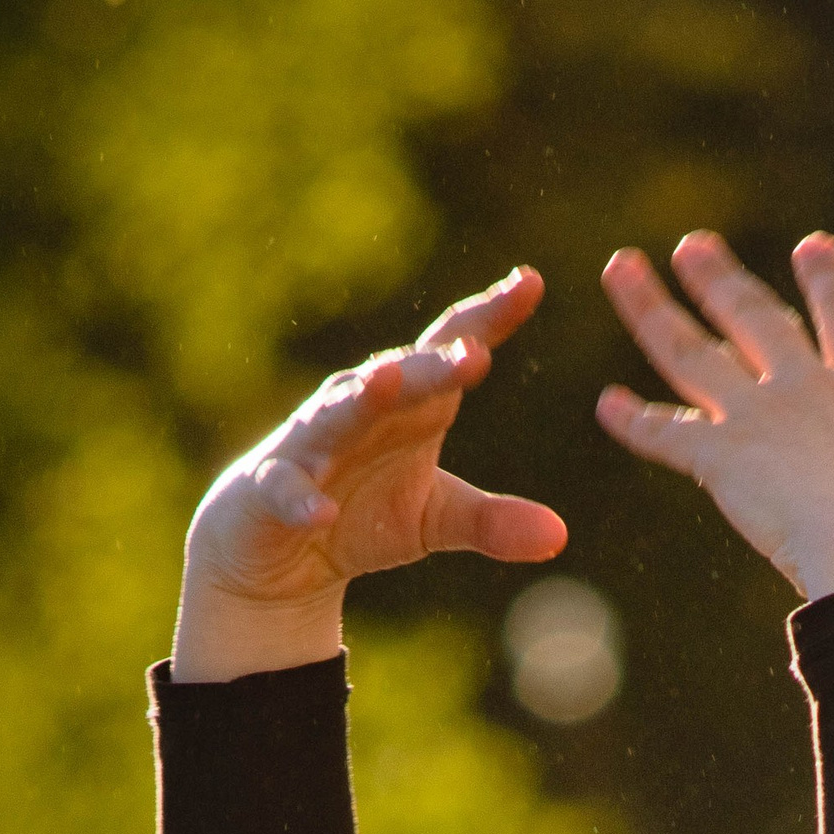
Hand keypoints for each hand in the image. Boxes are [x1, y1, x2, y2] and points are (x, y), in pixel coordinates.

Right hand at [172, 268, 566, 682]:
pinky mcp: (273, 489)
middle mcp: (360, 407)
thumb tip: (560, 535)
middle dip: (435, 364)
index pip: (451, 348)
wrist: (275, 551)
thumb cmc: (359, 512)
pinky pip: (288, 491)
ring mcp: (312, 445)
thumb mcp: (434, 520)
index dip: (489, 316)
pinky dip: (304, 502)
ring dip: (363, 399)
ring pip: (338, 413)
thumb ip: (492, 523)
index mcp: (410, 404)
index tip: (531, 283)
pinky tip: (323, 514)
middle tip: (476, 352)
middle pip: (403, 376)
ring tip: (388, 385)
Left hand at [597, 232, 833, 601]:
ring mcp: (761, 417)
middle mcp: (808, 388)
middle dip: (717, 279)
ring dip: (651, 309)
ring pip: (692, 353)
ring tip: (623, 269)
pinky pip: (667, 437)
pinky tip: (608, 405)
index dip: (827, 280)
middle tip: (690, 245)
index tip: (812, 244)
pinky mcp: (723, 459)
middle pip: (753, 317)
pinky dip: (635, 423)